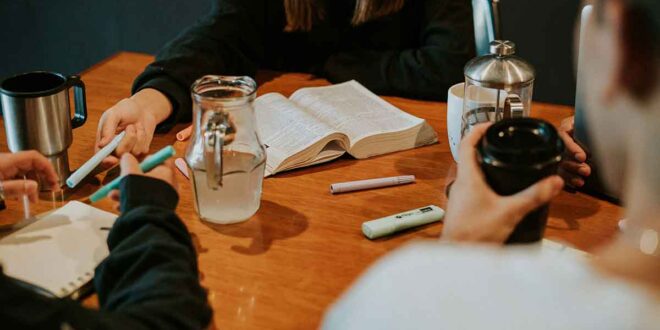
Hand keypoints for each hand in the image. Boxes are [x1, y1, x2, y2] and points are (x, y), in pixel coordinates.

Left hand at [0, 151, 58, 202]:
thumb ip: (15, 188)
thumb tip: (35, 186)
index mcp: (7, 161)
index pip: (34, 157)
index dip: (47, 167)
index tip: (54, 179)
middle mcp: (7, 161)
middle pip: (32, 165)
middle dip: (43, 178)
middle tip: (52, 189)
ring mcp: (4, 166)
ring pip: (25, 173)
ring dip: (33, 185)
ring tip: (34, 199)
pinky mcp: (2, 172)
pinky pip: (17, 177)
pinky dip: (23, 186)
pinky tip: (22, 196)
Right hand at [95, 88, 171, 166]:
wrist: (142, 109)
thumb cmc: (125, 110)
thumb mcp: (113, 114)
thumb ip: (107, 129)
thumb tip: (102, 144)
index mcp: (103, 143)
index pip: (101, 159)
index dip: (105, 162)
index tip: (112, 159)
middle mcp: (115, 150)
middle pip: (120, 155)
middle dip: (127, 140)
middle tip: (130, 127)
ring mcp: (128, 152)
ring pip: (134, 153)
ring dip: (137, 136)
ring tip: (134, 126)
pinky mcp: (141, 152)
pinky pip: (143, 150)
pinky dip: (143, 137)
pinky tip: (140, 130)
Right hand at [108, 154, 176, 209]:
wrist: (147, 219)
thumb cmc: (140, 193)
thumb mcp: (130, 173)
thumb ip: (128, 162)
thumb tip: (127, 156)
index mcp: (166, 171)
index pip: (157, 161)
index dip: (143, 161)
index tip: (131, 165)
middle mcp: (169, 184)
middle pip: (146, 177)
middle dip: (127, 181)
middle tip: (116, 184)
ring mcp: (165, 198)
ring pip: (143, 191)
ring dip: (125, 192)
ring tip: (112, 196)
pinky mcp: (160, 209)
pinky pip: (145, 202)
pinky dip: (133, 203)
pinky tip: (120, 207)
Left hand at [441, 124, 563, 242]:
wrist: (458, 255)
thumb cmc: (475, 234)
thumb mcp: (510, 212)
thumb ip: (533, 196)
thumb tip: (554, 182)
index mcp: (467, 177)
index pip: (467, 143)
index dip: (479, 129)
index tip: (494, 124)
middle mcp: (460, 183)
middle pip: (469, 156)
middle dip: (486, 146)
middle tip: (504, 142)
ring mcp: (459, 196)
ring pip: (470, 172)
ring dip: (484, 164)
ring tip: (504, 162)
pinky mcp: (462, 208)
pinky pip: (472, 187)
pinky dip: (484, 181)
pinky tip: (499, 190)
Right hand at [558, 116, 590, 186]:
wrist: (597, 130)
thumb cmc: (593, 126)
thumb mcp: (589, 121)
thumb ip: (586, 125)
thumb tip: (584, 130)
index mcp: (565, 128)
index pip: (562, 137)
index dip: (571, 148)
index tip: (582, 157)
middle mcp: (559, 142)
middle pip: (560, 155)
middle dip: (573, 165)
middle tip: (586, 170)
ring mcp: (559, 156)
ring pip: (559, 167)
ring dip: (569, 176)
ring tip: (580, 182)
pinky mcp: (561, 167)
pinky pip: (560, 177)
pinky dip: (567, 184)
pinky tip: (574, 188)